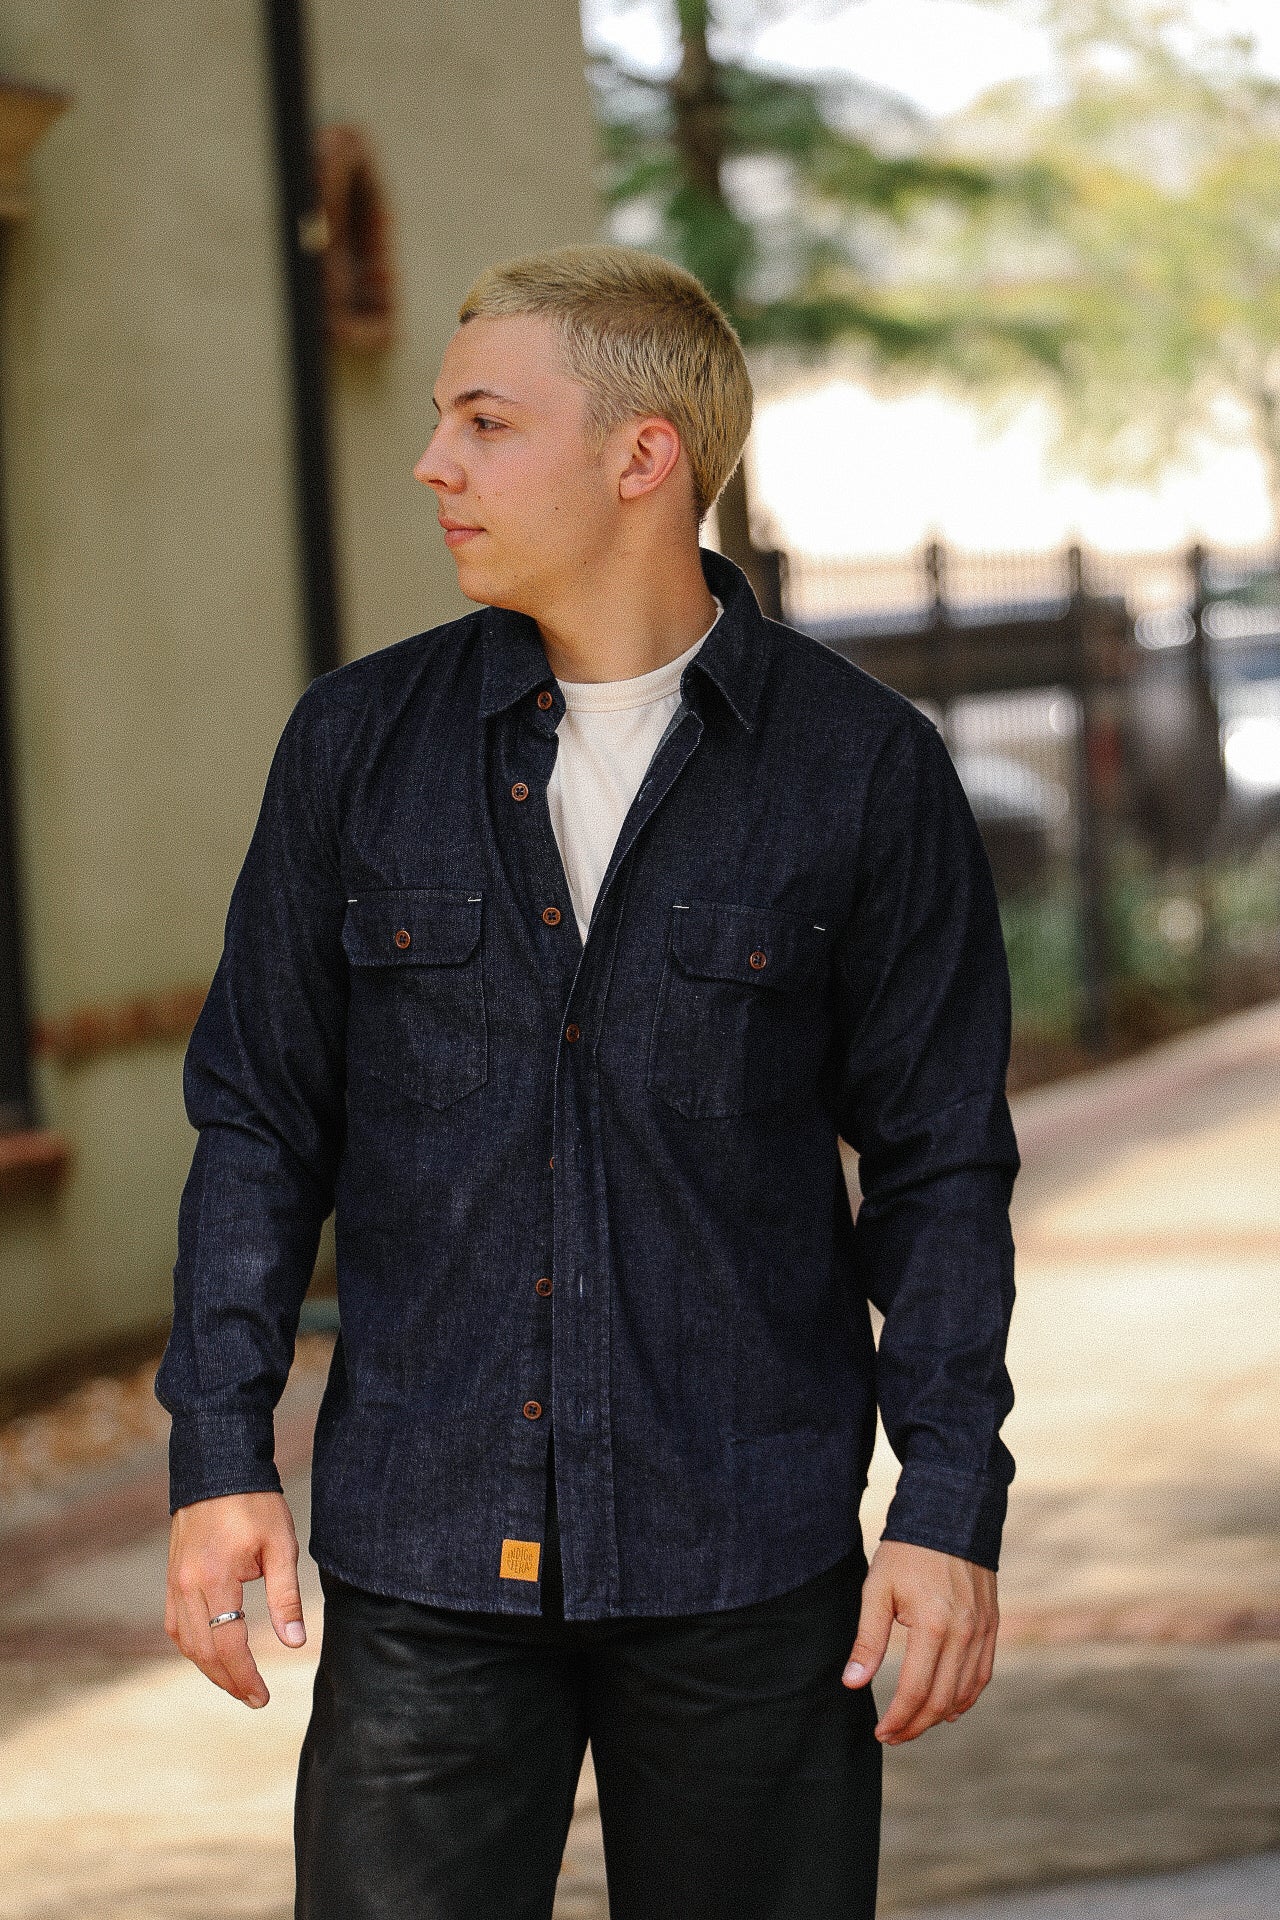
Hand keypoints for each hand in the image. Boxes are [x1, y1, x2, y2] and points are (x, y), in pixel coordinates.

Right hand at [165, 1491, 306, 1707]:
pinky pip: (175, 1624)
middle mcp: (186, 1586)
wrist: (218, 1468)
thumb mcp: (280, 1546)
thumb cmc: (255, 1504)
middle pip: (203, 1651)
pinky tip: (210, 1654)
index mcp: (216, 1579)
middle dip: (228, 1680)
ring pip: (185, 1642)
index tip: (261, 1697)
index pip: (228, 1644)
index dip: (245, 1676)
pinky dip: (192, 1646)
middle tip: (253, 1699)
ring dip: (209, 1668)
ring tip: (236, 1683)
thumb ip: (285, 1597)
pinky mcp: (171, 1576)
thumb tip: (295, 1643)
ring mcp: (174, 1582)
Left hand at [841, 1539, 996, 1743]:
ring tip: (913, 1724)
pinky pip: (982, 1675)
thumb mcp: (877, 1589)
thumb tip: (853, 1683)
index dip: (896, 1719)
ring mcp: (983, 1631)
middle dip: (915, 1726)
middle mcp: (964, 1634)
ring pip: (964, 1693)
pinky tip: (947, 1706)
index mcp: (932, 1625)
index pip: (914, 1691)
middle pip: (941, 1700)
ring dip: (938, 1716)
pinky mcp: (992, 1626)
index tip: (880, 1732)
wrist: (950, 1517)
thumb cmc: (907, 1552)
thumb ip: (868, 1639)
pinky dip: (965, 1697)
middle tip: (892, 1735)